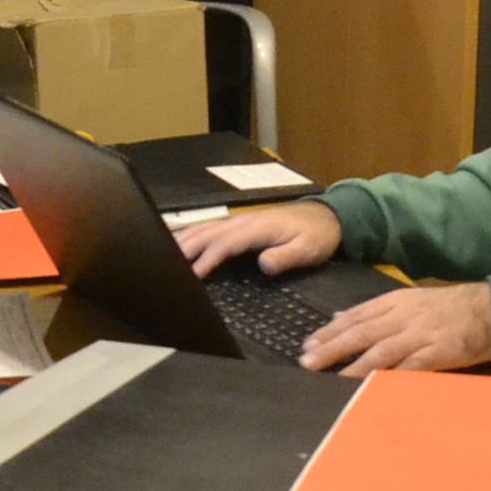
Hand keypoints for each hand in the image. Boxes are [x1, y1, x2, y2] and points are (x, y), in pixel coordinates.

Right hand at [177, 200, 343, 277]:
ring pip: (204, 228)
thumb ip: (286, 256)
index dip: (208, 258)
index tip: (193, 275)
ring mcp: (239, 221)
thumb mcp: (308, 249)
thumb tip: (262, 264)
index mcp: (258, 228)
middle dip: (186, 248)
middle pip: (207, 233)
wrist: (328, 216)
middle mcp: (243, 221)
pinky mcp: (239, 224)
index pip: (226, 243)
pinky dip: (190, 235)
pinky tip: (179, 242)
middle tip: (165, 266)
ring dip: (183, 240)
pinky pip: (209, 228)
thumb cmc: (317, 236)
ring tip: (162, 253)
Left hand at [300, 283, 490, 375]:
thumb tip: (339, 318)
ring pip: (380, 351)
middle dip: (332, 347)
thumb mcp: (409, 300)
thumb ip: (375, 311)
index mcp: (395, 302)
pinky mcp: (436, 354)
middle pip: (361, 333)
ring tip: (333, 377)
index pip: (355, 316)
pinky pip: (409, 368)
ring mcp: (419, 335)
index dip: (329, 331)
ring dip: (354, 365)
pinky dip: (389, 377)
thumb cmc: (447, 307)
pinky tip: (372, 387)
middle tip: (307, 362)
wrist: (489, 310)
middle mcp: (403, 316)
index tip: (307, 345)